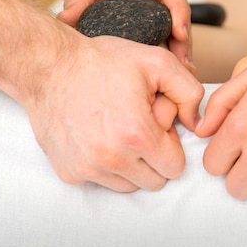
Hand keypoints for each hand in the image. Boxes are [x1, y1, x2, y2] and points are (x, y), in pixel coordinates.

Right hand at [26, 35, 203, 191]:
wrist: (49, 66)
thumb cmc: (103, 61)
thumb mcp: (157, 62)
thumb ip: (189, 92)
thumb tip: (197, 124)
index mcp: (138, 135)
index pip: (175, 167)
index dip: (170, 143)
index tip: (156, 123)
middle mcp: (112, 158)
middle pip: (154, 180)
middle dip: (153, 156)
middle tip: (137, 124)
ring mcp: (88, 169)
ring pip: (128, 185)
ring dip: (130, 164)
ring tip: (117, 128)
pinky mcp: (69, 172)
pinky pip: (101, 182)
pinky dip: (104, 165)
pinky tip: (97, 135)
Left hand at [53, 0, 192, 71]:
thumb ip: (76, 2)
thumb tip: (67, 22)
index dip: (179, 15)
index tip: (180, 38)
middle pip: (180, 6)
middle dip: (184, 38)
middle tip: (185, 66)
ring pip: (179, 15)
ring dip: (182, 43)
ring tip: (184, 70)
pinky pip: (170, 18)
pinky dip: (172, 39)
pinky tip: (174, 62)